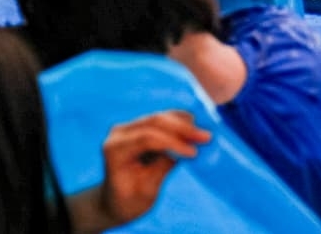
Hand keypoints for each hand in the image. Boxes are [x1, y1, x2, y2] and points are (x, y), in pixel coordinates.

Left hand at [93, 111, 207, 227]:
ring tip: (203, 132)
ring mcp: (128, 128)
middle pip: (153, 122)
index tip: (194, 153)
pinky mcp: (137, 128)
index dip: (173, 143)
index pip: (147, 138)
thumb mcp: (146, 189)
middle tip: (205, 137)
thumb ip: (163, 166)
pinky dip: (177, 122)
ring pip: (158, 118)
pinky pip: (159, 121)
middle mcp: (119, 133)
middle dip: (181, 128)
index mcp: (115, 149)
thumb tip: (187, 148)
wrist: (115, 202)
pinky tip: (193, 126)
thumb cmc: (129, 202)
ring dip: (182, 123)